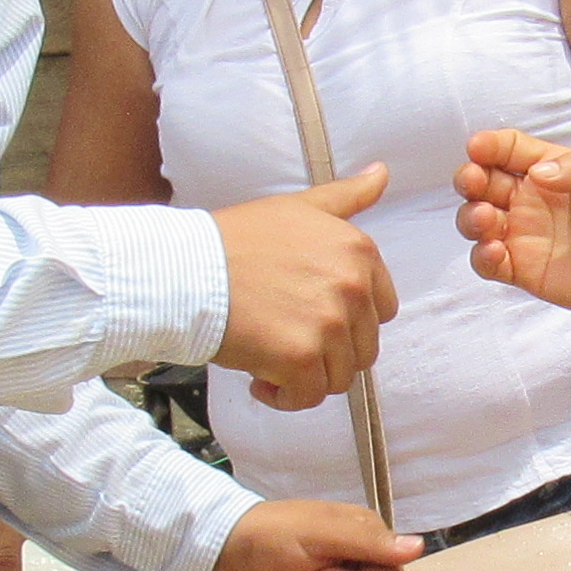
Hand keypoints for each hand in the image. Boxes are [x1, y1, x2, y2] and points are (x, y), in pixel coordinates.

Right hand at [213, 166, 393, 409]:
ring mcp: (328, 324)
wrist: (187, 270)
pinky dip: (285, 398)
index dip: (347, 321)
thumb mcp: (298, 208)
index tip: (311, 316)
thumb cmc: (236, 239)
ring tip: (271, 356)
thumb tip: (383, 172)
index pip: (382, 310)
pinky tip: (261, 378)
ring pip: (338, 377)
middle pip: (361, 348)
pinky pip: (309, 397)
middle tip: (285, 337)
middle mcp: (352, 286)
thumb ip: (346, 197)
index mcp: (358, 251)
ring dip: (306, 376)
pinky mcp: (300, 358)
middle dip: (327, 351)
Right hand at [456, 128, 570, 320]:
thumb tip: (537, 172)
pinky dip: (482, 256)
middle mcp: (529, 199)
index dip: (489, 145)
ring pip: (476, 220)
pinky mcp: (524, 270)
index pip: (509, 150)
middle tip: (472, 180)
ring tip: (486, 218)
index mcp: (550, 169)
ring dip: (470, 216)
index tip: (478, 147)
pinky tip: (495, 251)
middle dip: (469, 177)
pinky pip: (489, 262)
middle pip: (482, 182)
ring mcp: (523, 235)